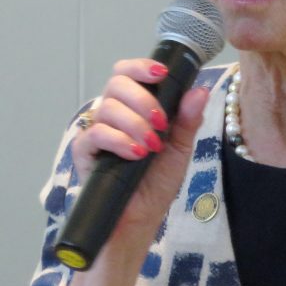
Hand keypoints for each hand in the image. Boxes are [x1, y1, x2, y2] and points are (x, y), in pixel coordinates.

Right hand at [70, 58, 209, 242]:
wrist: (140, 218)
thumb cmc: (157, 182)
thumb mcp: (180, 148)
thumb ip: (188, 120)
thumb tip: (200, 90)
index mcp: (135, 108)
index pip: (128, 74)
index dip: (141, 67)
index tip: (161, 73)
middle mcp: (114, 115)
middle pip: (116, 83)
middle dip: (143, 98)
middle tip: (161, 122)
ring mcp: (97, 132)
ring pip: (107, 107)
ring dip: (135, 124)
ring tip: (152, 146)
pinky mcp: (84, 153)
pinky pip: (94, 134)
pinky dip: (119, 140)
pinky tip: (136, 153)